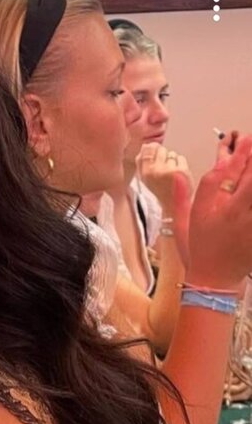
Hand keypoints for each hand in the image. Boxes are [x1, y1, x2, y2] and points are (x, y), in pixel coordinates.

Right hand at [136, 143, 193, 215]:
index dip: (153, 149)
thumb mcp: (146, 179)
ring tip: (172, 174)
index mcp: (145, 173)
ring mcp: (169, 170)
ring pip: (172, 154)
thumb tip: (145, 146)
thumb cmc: (160, 192)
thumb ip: (143, 162)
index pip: (147, 149)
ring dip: (173, 162)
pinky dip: (181, 165)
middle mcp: (155, 171)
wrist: (172, 207)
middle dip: (164, 156)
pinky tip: (178, 175)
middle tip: (165, 169)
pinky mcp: (181, 171)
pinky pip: (181, 158)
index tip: (156, 155)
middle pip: (160, 149)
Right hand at [186, 132, 251, 288]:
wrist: (213, 284)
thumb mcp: (184, 225)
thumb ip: (181, 197)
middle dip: (251, 158)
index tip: (242, 140)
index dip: (238, 151)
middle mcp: (233, 212)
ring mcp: (248, 223)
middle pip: (248, 176)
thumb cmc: (198, 254)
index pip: (227, 170)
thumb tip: (178, 175)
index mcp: (214, 207)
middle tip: (251, 146)